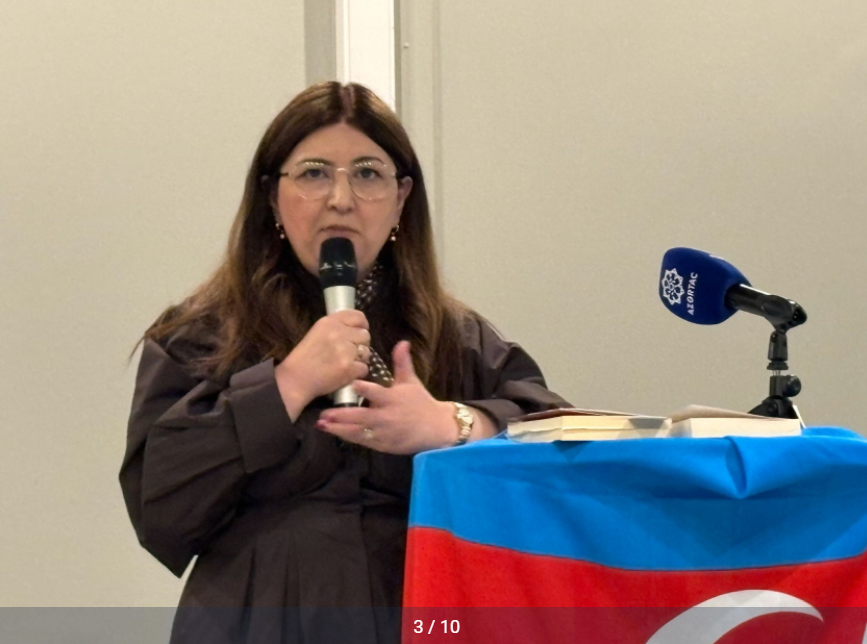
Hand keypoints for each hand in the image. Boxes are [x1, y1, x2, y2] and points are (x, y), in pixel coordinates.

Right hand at [275, 310, 370, 419]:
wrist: (295, 379)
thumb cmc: (305, 357)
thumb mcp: (317, 333)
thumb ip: (336, 328)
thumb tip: (358, 328)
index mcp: (329, 322)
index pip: (358, 317)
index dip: (362, 325)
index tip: (358, 333)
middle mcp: (338, 333)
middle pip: (365, 335)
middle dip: (360, 344)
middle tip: (349, 353)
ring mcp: (345, 351)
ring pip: (367, 352)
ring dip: (360, 359)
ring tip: (346, 363)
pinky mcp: (349, 368)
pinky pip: (364, 368)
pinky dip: (357, 373)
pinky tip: (345, 373)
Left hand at [315, 341, 456, 453]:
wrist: (436, 428)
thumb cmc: (421, 402)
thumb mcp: (411, 381)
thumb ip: (402, 362)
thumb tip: (402, 341)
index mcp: (392, 398)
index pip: (375, 392)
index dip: (363, 388)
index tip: (350, 384)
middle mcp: (386, 416)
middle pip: (360, 416)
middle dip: (340, 416)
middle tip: (322, 414)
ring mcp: (384, 432)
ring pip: (358, 432)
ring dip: (339, 429)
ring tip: (322, 425)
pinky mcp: (383, 445)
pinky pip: (364, 441)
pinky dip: (349, 437)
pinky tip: (336, 433)